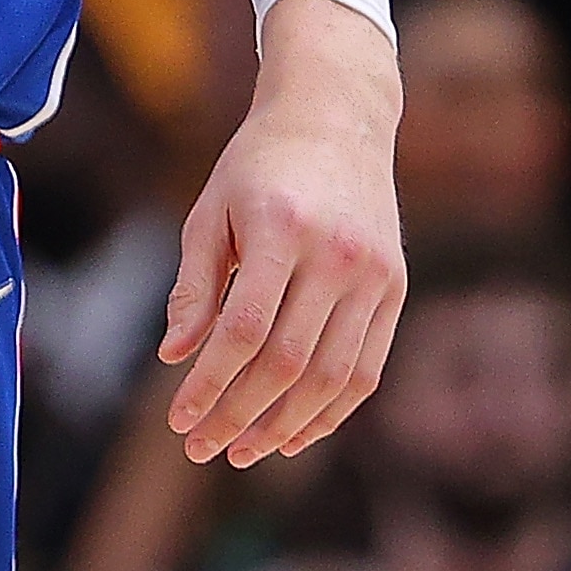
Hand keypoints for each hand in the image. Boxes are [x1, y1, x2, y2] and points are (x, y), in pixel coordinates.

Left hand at [163, 0, 404, 468]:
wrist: (335, 119)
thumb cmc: (257, 166)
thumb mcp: (210, 211)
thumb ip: (194, 286)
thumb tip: (174, 357)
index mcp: (280, 228)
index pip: (243, 330)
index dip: (209, 385)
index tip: (178, 421)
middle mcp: (335, 254)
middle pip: (286, 362)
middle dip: (240, 415)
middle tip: (202, 449)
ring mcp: (374, 274)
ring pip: (332, 376)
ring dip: (285, 425)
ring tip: (243, 451)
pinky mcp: (395, 287)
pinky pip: (367, 369)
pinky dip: (331, 410)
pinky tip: (294, 434)